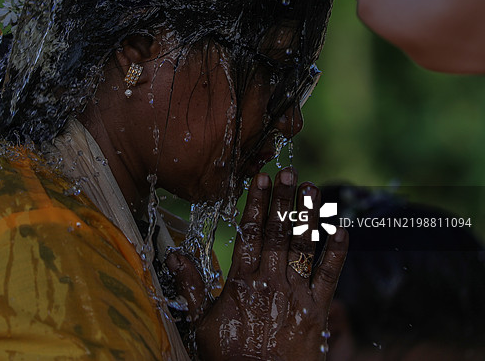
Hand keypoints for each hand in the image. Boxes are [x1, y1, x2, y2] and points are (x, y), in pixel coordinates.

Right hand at [166, 169, 347, 359]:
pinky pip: (330, 276)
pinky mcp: (317, 310)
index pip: (249, 233)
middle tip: (287, 173)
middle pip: (277, 232)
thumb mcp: (201, 320)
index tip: (259, 179)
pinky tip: (342, 228)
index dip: (255, 204)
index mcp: (241, 281)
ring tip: (311, 188)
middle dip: (282, 200)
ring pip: (303, 246)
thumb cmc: (228, 356)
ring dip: (307, 215)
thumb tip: (172, 255)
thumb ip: (191, 284)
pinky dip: (337, 252)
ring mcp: (295, 294)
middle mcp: (270, 281)